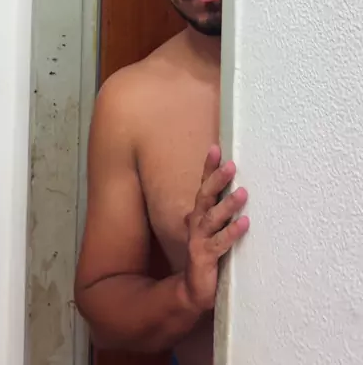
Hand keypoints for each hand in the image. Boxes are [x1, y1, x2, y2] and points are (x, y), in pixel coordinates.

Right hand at [182, 145, 248, 312]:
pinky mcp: (204, 257)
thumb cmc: (206, 255)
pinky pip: (220, 243)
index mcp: (200, 214)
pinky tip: (245, 224)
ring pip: (212, 218)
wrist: (192, 289)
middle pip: (205, 197)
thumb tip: (229, 189)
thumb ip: (216, 211)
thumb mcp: (210, 230)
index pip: (205, 186)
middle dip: (217, 179)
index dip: (209, 167)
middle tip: (231, 165)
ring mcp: (199, 240)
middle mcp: (197, 223)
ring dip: (228, 205)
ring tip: (243, 193)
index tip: (216, 148)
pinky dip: (232, 232)